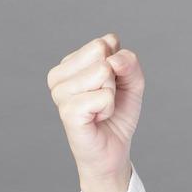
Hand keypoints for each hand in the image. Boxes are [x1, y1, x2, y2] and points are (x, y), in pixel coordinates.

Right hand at [46, 32, 144, 190]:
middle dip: (115, 79)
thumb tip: (112, 60)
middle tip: (105, 100)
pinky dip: (109, 109)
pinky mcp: (67, 111)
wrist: (113, 150)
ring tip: (100, 110)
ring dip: (111, 95)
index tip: (110, 85)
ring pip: (103, 72)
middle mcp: (59, 75)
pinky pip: (103, 96)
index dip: (119, 65)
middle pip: (102, 53)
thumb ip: (129, 62)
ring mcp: (60, 93)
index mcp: (70, 63)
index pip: (106, 42)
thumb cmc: (117, 115)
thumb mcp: (132, 82)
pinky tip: (97, 119)